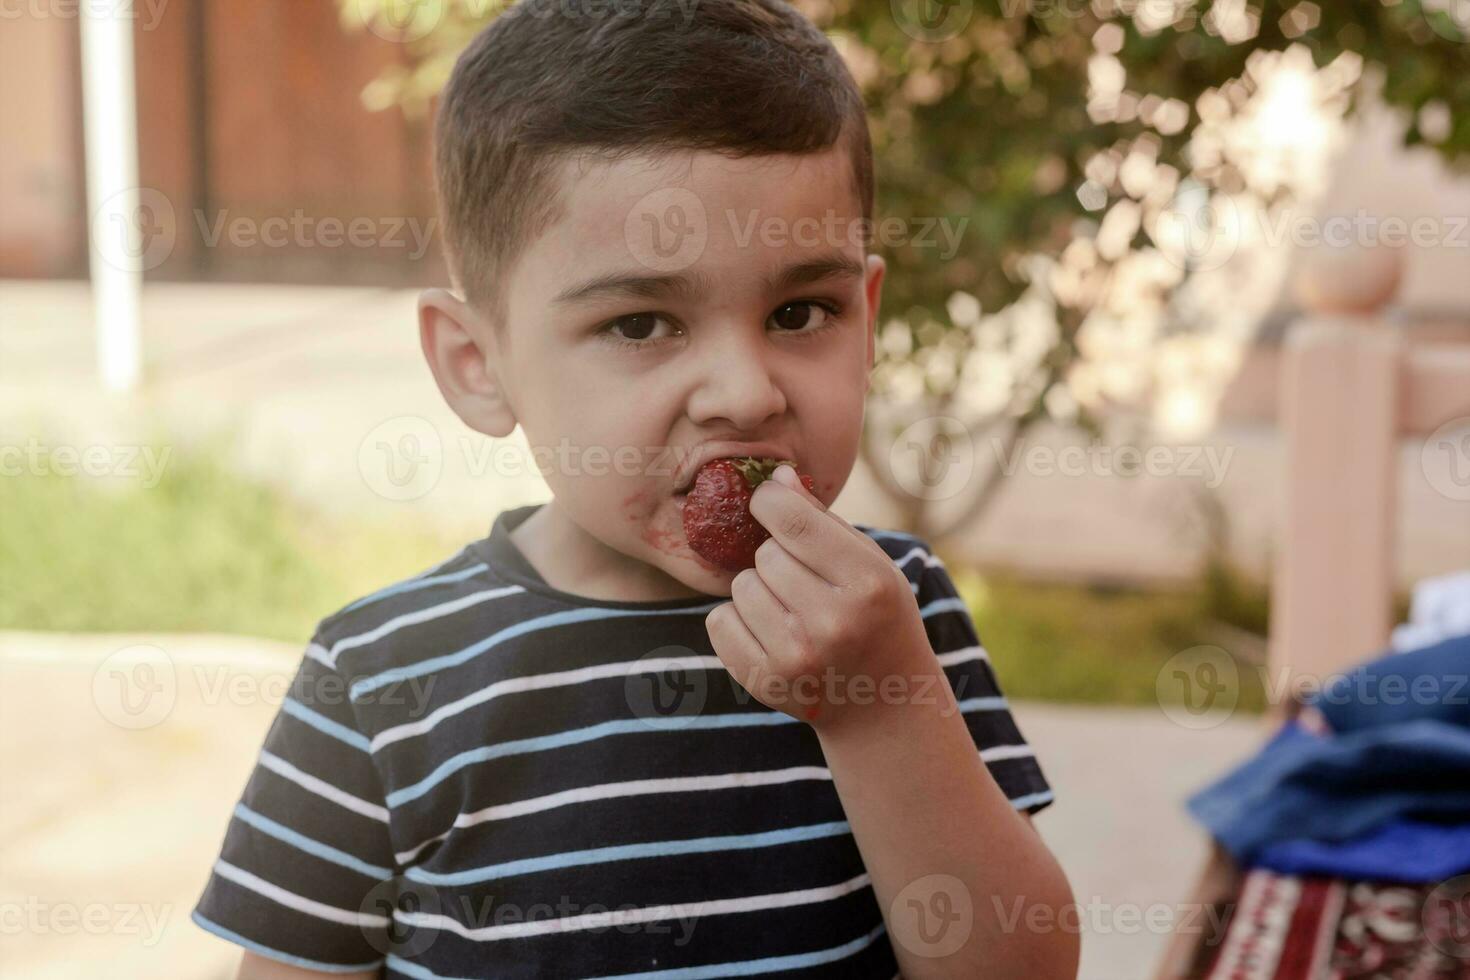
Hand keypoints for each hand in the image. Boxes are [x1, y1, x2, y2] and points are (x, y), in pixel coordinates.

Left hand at [703, 464, 941, 730]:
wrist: (883, 704)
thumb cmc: (877, 618)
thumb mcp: (872, 565)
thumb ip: (823, 521)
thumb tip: (776, 477)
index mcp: (868, 584)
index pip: (793, 520)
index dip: (768, 501)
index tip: (768, 502)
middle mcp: (834, 622)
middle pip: (765, 554)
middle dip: (776, 558)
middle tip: (803, 581)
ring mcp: (798, 657)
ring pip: (740, 586)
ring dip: (758, 589)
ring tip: (790, 609)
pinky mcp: (766, 682)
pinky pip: (719, 621)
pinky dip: (736, 621)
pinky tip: (770, 633)